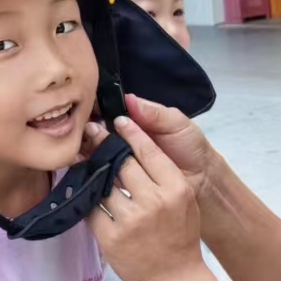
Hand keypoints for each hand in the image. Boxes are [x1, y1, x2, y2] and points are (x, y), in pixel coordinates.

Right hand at [82, 94, 215, 198]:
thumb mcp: (176, 124)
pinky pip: (103, 174)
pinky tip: (83, 166)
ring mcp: (120, 161)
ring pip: (96, 152)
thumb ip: (154, 113)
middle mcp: (123, 140)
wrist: (202, 181)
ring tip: (78, 148)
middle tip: (79, 132)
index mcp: (135, 122)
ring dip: (87, 150)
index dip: (95, 111)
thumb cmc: (191, 147)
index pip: (108, 113)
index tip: (83, 111)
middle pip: (97, 133)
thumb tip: (128, 99)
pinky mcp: (120, 182)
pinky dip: (93, 170)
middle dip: (88, 132)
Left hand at [86, 113, 202, 280]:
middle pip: (123, 162)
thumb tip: (135, 146)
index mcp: (176, 189)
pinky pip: (92, 209)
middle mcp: (155, 201)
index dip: (131, 132)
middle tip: (92, 132)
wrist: (175, 277)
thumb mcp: (184, 201)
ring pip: (104, 183)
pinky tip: (82, 188)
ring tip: (82, 156)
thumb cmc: (180, 236)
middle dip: (104, 144)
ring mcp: (131, 220)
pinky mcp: (111, 237)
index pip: (149, 151)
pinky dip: (86, 198)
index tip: (118, 121)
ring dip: (91, 168)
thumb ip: (164, 175)